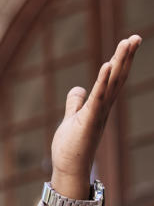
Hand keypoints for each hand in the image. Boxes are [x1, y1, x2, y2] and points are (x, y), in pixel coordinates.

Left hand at [48, 34, 141, 205]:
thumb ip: (75, 103)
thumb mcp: (72, 119)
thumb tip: (78, 88)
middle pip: (118, 78)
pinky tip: (107, 65)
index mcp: (100, 105)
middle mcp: (103, 107)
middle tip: (136, 37)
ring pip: (111, 84)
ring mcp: (98, 114)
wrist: (69, 169)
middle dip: (126, 57)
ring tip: (126, 43)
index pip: (113, 79)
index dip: (121, 61)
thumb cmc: (71, 147)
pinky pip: (97, 98)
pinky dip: (102, 81)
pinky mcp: (88, 120)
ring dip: (119, 63)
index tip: (129, 42)